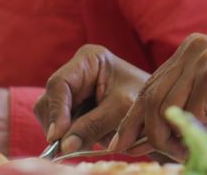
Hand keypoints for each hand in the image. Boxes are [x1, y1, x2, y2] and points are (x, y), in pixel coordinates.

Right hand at [34, 45, 149, 154]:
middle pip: (50, 101)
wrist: (156, 109)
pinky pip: (62, 126)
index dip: (56, 111)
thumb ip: (92, 125)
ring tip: (93, 141)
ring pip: (52, 116)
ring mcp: (73, 90)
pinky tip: (93, 140)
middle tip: (70, 147)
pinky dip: (74, 136)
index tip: (57, 136)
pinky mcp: (75, 107)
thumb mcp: (120, 110)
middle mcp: (76, 72)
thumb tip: (63, 145)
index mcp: (88, 59)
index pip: (59, 84)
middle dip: (60, 126)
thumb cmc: (144, 100)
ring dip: (67, 134)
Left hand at [111, 34, 206, 158]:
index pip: (149, 85)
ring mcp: (205, 60)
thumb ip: (179, 102)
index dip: (133, 117)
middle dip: (150, 133)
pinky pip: (187, 117)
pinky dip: (192, 136)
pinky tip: (206, 140)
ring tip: (188, 150)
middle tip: (160, 154)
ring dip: (171, 139)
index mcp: (191, 48)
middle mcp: (195, 48)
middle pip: (150, 96)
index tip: (120, 142)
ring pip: (163, 109)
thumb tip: (137, 131)